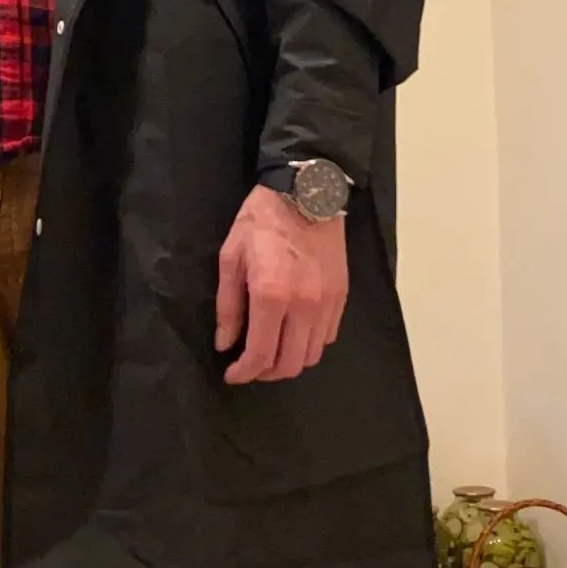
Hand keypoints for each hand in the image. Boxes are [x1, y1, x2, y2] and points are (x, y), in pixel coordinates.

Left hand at [215, 184, 348, 384]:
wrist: (306, 192)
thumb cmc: (261, 220)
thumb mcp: (231, 257)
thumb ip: (228, 306)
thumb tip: (225, 343)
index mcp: (271, 295)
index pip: (260, 355)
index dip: (244, 373)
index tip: (232, 374)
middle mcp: (304, 306)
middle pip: (289, 364)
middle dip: (266, 373)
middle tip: (250, 366)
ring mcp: (327, 302)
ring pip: (311, 355)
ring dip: (289, 361)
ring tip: (271, 351)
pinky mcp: (341, 296)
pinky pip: (327, 336)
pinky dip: (308, 344)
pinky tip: (293, 333)